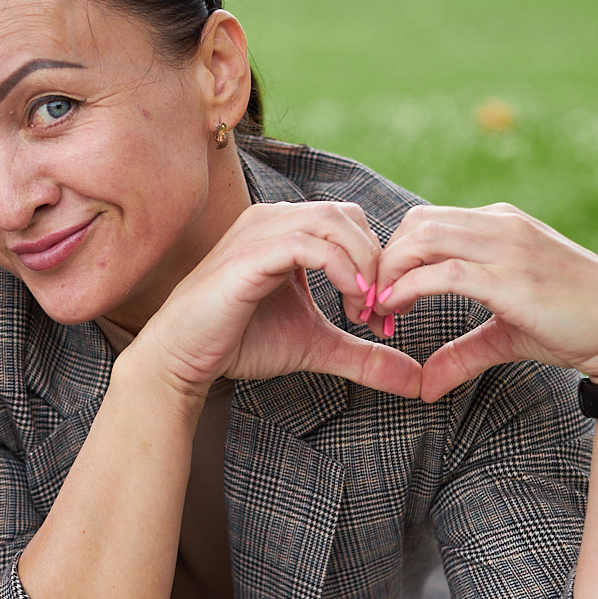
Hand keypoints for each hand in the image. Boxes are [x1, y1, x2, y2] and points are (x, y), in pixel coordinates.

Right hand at [135, 200, 422, 400]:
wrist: (181, 358)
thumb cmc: (239, 342)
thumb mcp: (315, 346)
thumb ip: (363, 355)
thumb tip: (416, 382)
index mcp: (287, 230)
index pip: (351, 223)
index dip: (377, 263)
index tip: (381, 316)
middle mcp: (272, 219)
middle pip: (349, 216)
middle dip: (377, 262)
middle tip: (378, 313)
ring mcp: (259, 232)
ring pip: (334, 222)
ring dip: (364, 265)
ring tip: (365, 310)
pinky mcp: (250, 255)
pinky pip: (310, 244)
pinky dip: (341, 269)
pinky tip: (351, 301)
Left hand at [372, 204, 597, 402]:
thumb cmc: (573, 327)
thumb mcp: (506, 334)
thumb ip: (462, 351)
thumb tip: (423, 385)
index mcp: (501, 225)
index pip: (426, 222)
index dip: (394, 256)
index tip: (379, 297)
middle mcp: (502, 225)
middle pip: (416, 223)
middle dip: (382, 260)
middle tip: (369, 304)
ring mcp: (508, 247)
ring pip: (423, 237)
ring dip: (390, 272)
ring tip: (379, 311)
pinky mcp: (512, 277)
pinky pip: (443, 271)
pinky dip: (408, 288)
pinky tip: (396, 312)